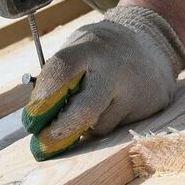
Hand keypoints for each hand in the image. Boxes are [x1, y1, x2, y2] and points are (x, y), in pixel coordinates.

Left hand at [21, 6, 184, 158]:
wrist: (154, 41)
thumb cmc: (102, 51)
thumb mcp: (79, 48)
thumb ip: (58, 77)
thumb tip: (35, 118)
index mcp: (90, 48)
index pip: (61, 71)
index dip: (42, 98)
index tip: (31, 119)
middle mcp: (115, 69)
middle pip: (83, 110)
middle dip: (59, 132)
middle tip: (43, 143)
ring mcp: (135, 89)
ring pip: (100, 126)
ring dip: (86, 127)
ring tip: (92, 107)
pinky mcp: (152, 105)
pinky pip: (119, 128)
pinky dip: (107, 124)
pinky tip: (114, 106)